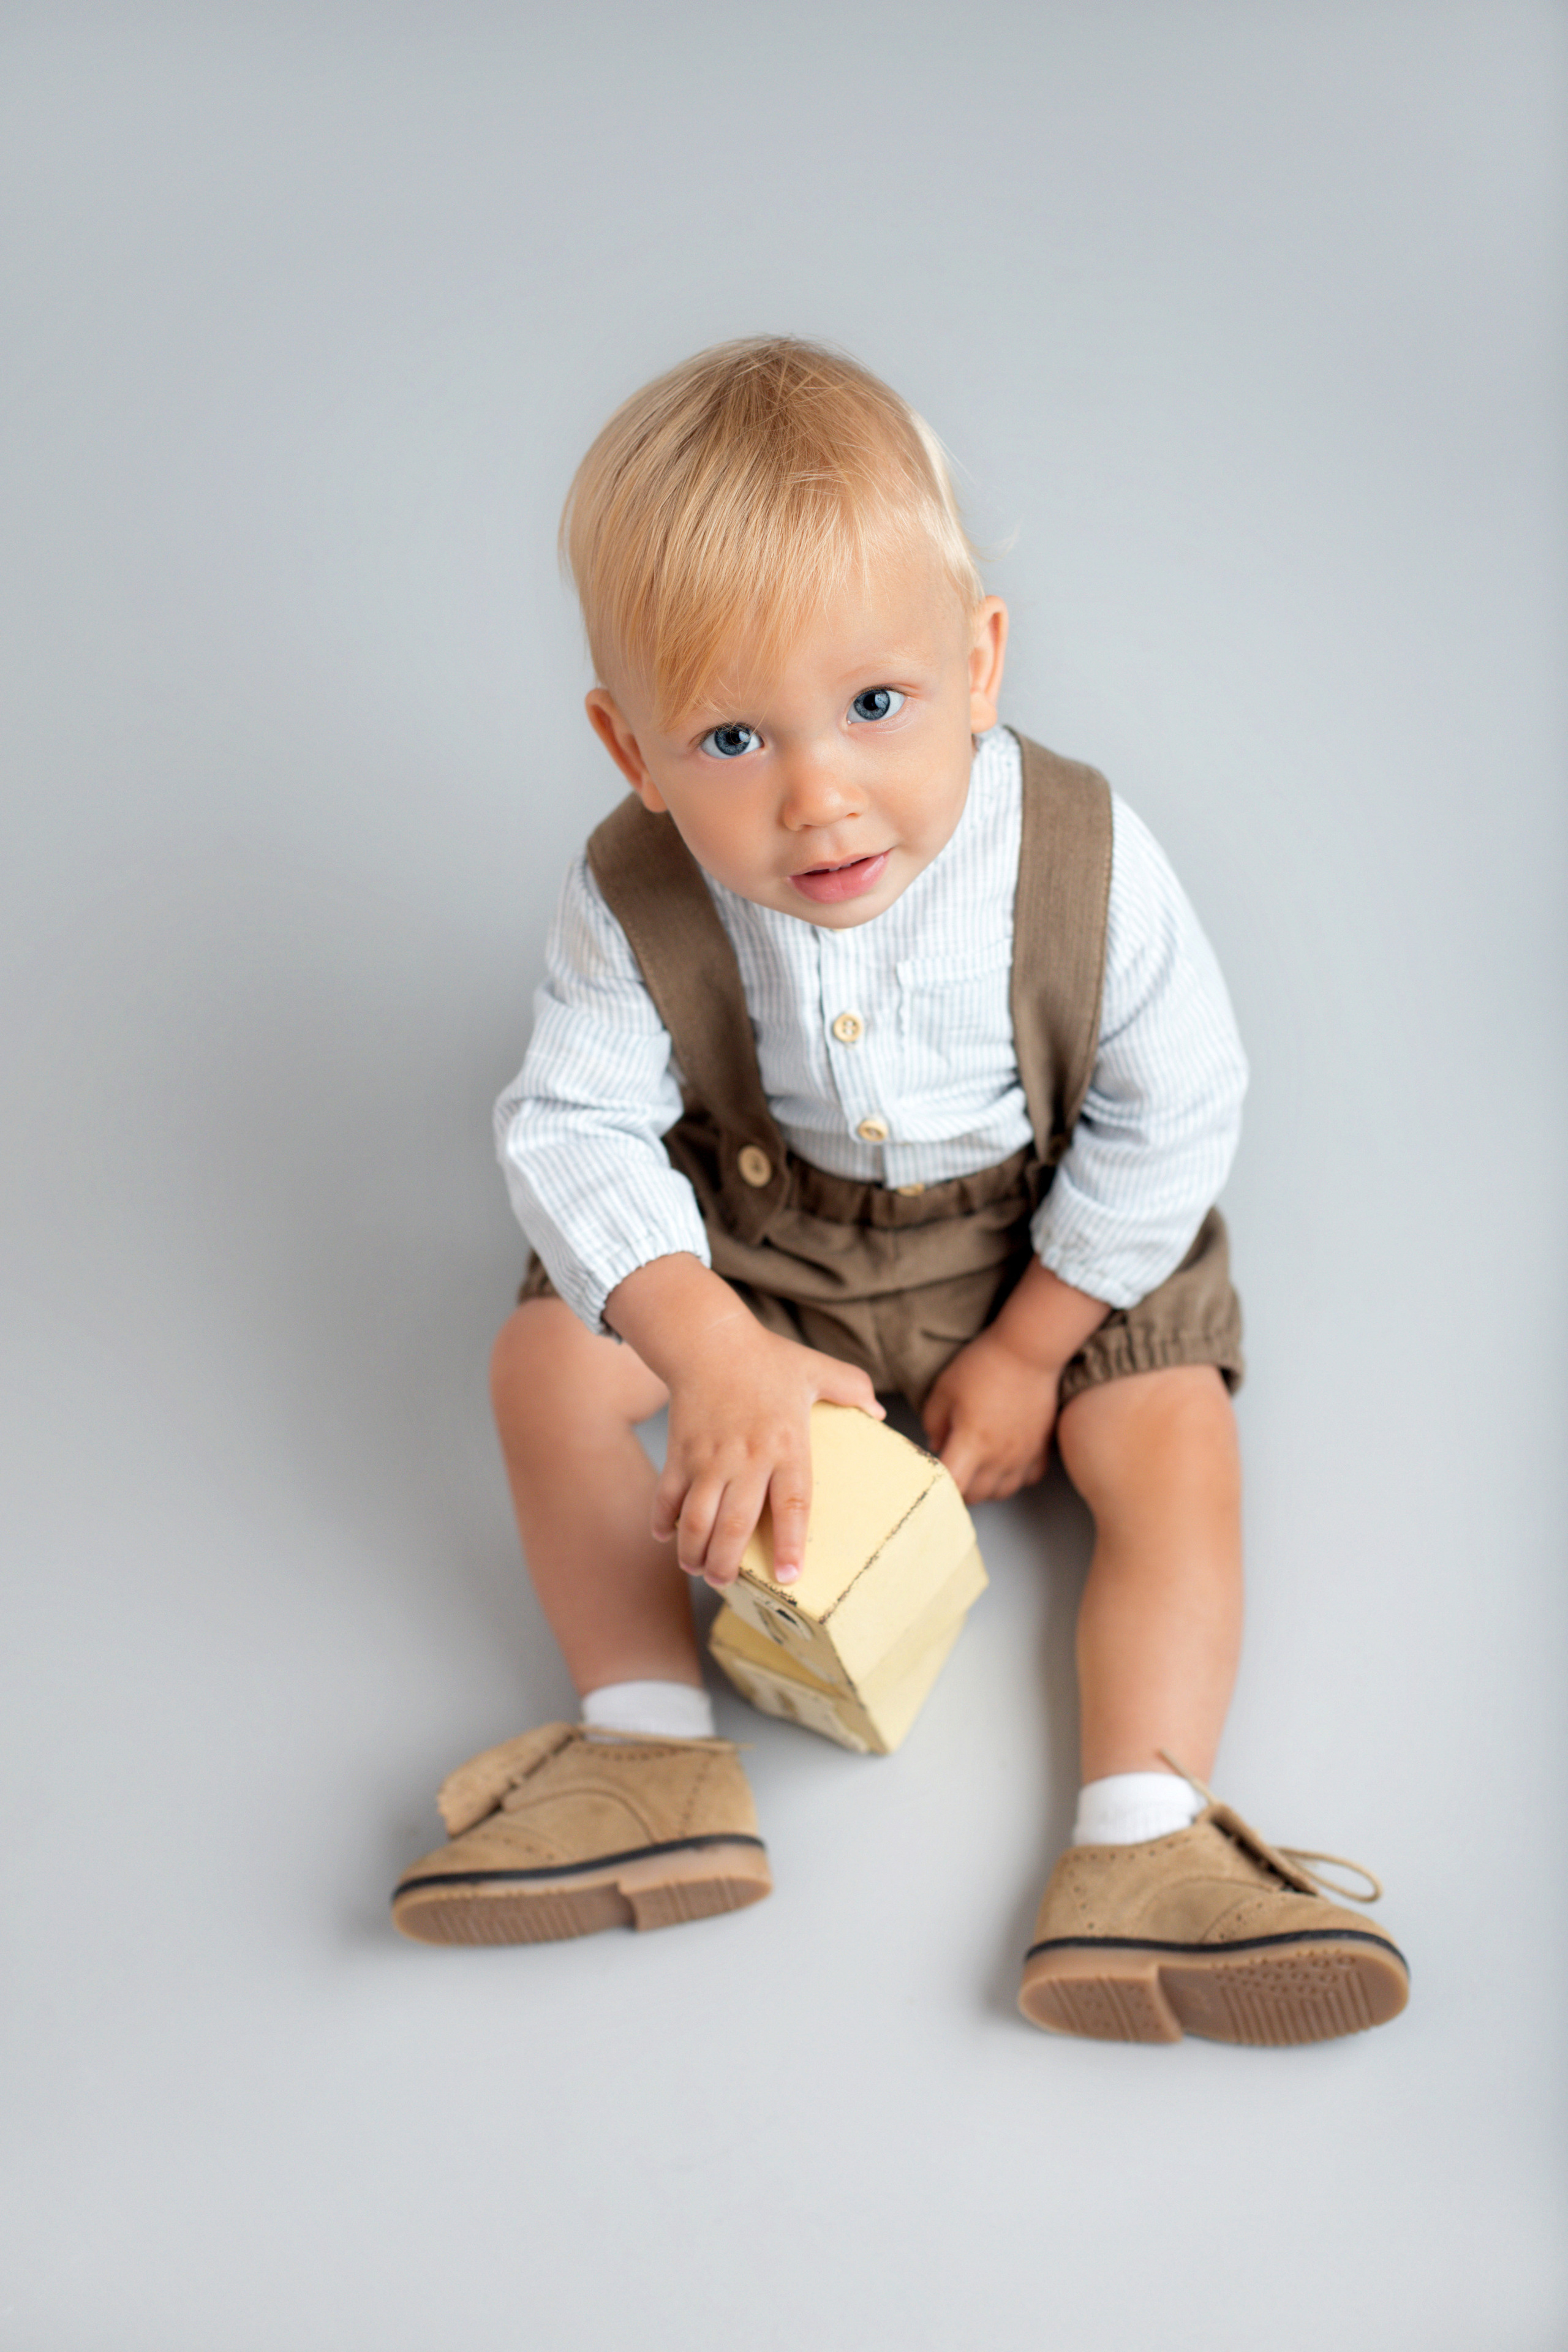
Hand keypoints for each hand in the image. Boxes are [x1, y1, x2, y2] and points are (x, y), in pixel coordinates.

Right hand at [603, 1250, 884, 1591]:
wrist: (708, 1340)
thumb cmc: (766, 1358)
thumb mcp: (818, 1370)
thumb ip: (853, 1390)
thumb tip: (880, 1414)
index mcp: (786, 1444)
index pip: (792, 1503)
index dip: (789, 1543)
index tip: (789, 1576)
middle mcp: (746, 1458)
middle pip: (736, 1525)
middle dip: (728, 1563)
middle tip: (726, 1584)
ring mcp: (708, 1458)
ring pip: (697, 1519)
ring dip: (694, 1551)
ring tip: (700, 1569)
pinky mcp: (679, 1453)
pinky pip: (666, 1497)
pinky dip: (663, 1521)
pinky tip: (667, 1537)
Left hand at [921, 1325, 1062, 1502]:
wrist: (1028, 1350)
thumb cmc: (983, 1364)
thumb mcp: (943, 1390)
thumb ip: (933, 1424)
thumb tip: (936, 1446)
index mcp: (973, 1441)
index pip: (953, 1484)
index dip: (939, 1488)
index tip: (932, 1480)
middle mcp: (1000, 1455)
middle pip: (977, 1495)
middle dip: (959, 1490)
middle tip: (950, 1474)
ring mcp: (1024, 1454)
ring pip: (1003, 1492)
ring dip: (986, 1488)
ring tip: (975, 1471)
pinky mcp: (1041, 1447)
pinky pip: (1028, 1478)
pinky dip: (1014, 1477)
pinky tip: (1004, 1463)